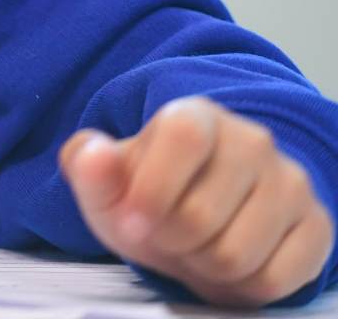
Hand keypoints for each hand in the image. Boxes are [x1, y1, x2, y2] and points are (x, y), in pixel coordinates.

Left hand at [59, 97, 334, 307]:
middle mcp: (252, 140)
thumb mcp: (106, 184)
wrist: (199, 216)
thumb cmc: (148, 195)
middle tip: (166, 236)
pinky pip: (275, 280)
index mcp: (194, 116)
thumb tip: (93, 153)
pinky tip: (229, 267)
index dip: (153, 189)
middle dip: (170, 241)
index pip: (182, 136)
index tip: (131, 221)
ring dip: (203, 268)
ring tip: (195, 249)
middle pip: (201, 216)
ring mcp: (291, 182)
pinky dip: (241, 288)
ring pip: (236, 255)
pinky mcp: (317, 225)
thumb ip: (88, 167)